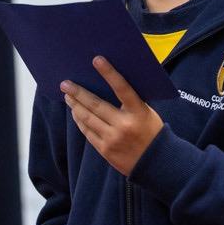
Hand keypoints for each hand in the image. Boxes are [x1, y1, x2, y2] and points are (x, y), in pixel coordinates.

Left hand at [61, 56, 164, 175]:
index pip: (122, 88)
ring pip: (87, 118)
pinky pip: (87, 132)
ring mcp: (113, 138)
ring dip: (75, 105)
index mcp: (138, 112)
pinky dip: (79, 120)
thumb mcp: (147, 113)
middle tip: (65, 83)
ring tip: (67, 96)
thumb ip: (131, 101)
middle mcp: (124, 125)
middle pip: (96, 105)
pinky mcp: (105, 150)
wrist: (158, 164)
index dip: (109, 73)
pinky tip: (75, 112)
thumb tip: (108, 83)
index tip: (96, 60)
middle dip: (78, 92)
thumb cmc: (152, 132)